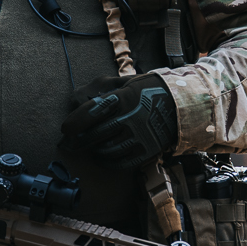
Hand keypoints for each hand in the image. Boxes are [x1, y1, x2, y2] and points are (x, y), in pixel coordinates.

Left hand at [60, 72, 178, 168]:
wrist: (180, 105)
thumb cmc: (148, 91)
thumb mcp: (126, 82)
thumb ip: (101, 88)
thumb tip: (77, 97)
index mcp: (122, 99)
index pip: (90, 112)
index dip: (74, 123)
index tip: (66, 129)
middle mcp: (129, 119)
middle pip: (94, 135)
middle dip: (79, 140)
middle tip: (73, 142)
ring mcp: (138, 137)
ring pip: (105, 151)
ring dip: (95, 151)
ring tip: (93, 147)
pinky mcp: (146, 151)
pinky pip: (120, 163)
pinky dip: (108, 162)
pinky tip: (105, 157)